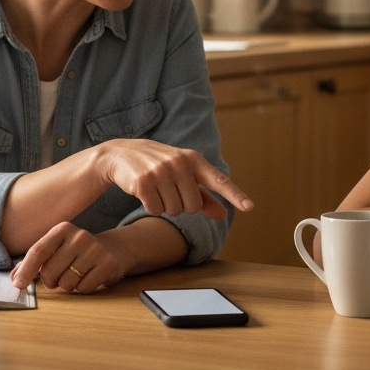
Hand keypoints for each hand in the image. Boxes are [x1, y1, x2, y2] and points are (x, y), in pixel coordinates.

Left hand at [9, 222, 125, 293]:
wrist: (114, 249)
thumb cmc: (77, 251)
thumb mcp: (57, 248)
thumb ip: (34, 261)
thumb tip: (14, 277)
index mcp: (62, 229)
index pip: (38, 251)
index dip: (25, 270)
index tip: (18, 284)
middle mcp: (79, 236)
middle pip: (50, 272)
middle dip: (51, 281)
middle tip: (59, 276)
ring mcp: (95, 250)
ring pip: (67, 284)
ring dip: (68, 285)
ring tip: (77, 274)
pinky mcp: (108, 264)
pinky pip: (84, 289)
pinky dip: (83, 288)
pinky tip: (90, 277)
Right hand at [94, 139, 252, 219]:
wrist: (120, 155)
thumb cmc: (158, 166)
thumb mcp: (182, 175)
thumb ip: (204, 195)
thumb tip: (223, 214)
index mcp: (193, 159)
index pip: (218, 180)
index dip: (235, 195)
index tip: (249, 207)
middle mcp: (180, 163)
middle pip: (193, 206)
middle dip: (181, 205)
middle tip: (168, 190)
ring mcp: (161, 172)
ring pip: (174, 210)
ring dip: (165, 206)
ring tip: (155, 188)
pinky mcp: (143, 182)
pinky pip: (156, 210)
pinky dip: (150, 206)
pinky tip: (143, 192)